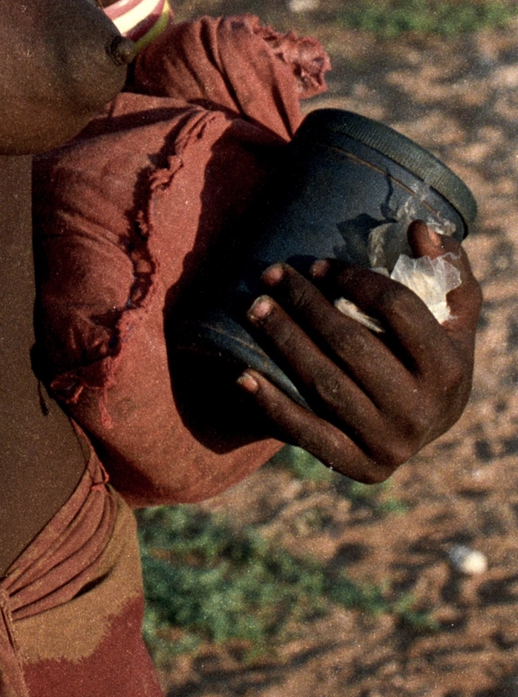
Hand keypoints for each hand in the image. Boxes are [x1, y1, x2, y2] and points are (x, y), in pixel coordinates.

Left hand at [237, 219, 480, 480]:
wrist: (430, 422)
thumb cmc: (434, 351)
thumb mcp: (455, 312)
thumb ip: (448, 267)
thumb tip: (421, 229)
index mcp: (448, 367)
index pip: (396, 309)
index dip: (353, 279)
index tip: (317, 263)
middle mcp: (420, 410)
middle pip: (351, 343)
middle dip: (305, 303)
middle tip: (269, 274)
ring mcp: (390, 443)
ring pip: (324, 384)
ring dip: (283, 341)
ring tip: (253, 307)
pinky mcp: (360, 467)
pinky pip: (308, 434)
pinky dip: (273, 406)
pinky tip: (241, 375)